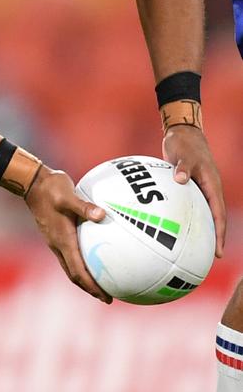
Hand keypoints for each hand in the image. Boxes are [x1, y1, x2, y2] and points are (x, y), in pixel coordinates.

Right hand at [25, 165, 112, 303]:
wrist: (32, 183)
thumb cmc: (51, 188)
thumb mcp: (68, 195)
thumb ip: (84, 207)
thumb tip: (103, 215)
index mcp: (62, 240)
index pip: (77, 271)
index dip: (91, 286)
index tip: (106, 297)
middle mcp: (57, 244)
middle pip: (74, 275)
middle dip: (90, 288)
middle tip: (108, 297)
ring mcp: (55, 240)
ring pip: (70, 266)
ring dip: (85, 278)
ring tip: (102, 283)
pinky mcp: (55, 233)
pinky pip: (70, 254)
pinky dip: (82, 262)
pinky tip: (93, 254)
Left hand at [162, 124, 225, 257]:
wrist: (182, 132)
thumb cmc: (185, 143)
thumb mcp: (184, 154)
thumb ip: (182, 167)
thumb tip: (180, 179)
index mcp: (212, 185)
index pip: (218, 215)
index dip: (219, 234)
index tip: (217, 252)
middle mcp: (208, 189)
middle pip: (213, 218)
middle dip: (212, 238)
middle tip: (207, 258)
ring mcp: (198, 188)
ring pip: (201, 212)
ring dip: (199, 228)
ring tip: (192, 248)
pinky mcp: (187, 185)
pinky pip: (188, 204)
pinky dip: (185, 215)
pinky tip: (172, 225)